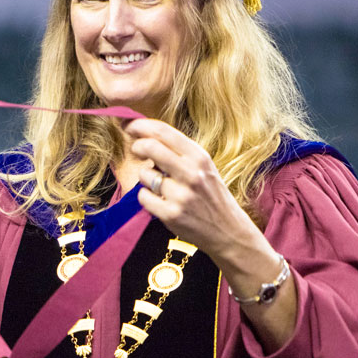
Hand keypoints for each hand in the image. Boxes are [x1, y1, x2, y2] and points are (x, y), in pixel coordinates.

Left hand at [124, 118, 295, 350]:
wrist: (229, 232)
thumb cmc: (211, 196)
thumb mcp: (204, 168)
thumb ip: (179, 153)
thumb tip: (145, 136)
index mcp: (200, 157)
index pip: (164, 131)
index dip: (141, 125)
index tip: (129, 126)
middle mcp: (191, 173)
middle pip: (150, 147)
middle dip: (137, 147)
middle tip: (136, 150)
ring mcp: (181, 195)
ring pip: (144, 174)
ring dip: (146, 178)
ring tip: (160, 186)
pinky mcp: (171, 214)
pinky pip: (143, 197)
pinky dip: (146, 198)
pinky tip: (159, 201)